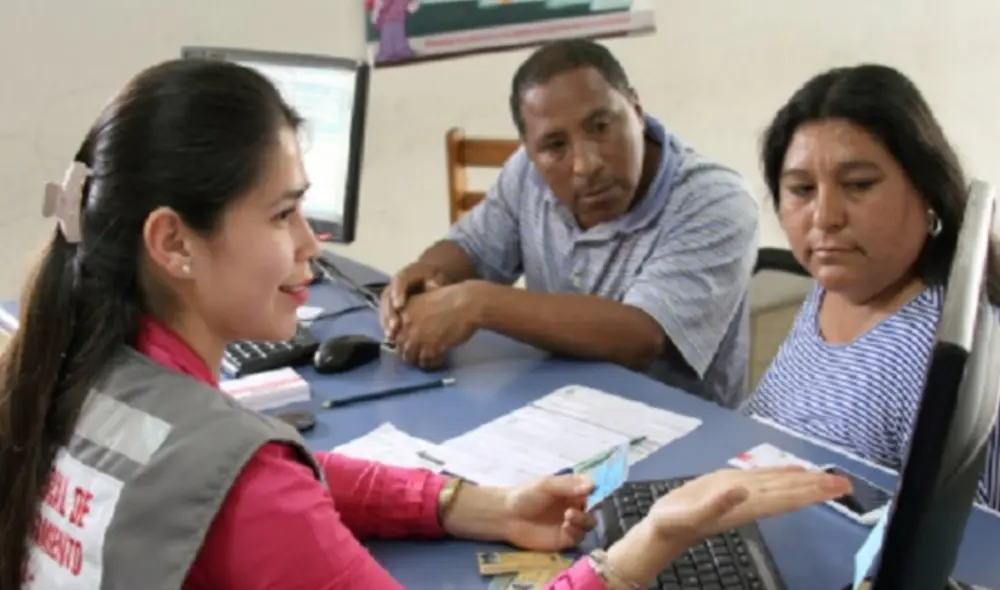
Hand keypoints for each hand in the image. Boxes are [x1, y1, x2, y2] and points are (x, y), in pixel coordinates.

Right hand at [379, 262, 448, 341]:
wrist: (430, 278)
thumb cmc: (434, 278)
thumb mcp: (437, 276)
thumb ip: (434, 282)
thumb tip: (432, 288)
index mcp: (407, 273)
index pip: (399, 281)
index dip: (397, 293)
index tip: (399, 306)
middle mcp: (394, 284)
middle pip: (387, 297)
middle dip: (389, 312)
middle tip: (394, 326)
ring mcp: (390, 295)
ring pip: (383, 308)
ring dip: (386, 322)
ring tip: (390, 335)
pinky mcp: (390, 306)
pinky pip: (385, 316)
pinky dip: (387, 326)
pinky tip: (390, 338)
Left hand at [395, 282, 481, 368]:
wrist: (467, 303)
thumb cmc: (451, 298)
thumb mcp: (425, 300)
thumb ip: (414, 313)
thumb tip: (410, 328)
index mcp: (404, 312)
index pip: (395, 333)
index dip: (403, 340)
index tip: (411, 343)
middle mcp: (407, 326)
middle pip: (401, 347)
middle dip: (410, 352)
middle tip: (420, 354)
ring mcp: (418, 338)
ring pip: (411, 357)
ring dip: (419, 360)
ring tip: (430, 359)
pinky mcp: (432, 348)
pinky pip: (427, 363)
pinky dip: (433, 363)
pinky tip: (441, 359)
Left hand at [501, 475, 596, 550]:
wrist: (507, 517)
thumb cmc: (526, 495)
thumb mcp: (546, 485)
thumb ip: (568, 485)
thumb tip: (592, 486)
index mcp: (572, 490)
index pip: (592, 489)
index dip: (598, 490)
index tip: (596, 491)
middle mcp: (575, 506)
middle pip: (595, 508)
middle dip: (593, 508)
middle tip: (580, 506)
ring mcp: (571, 523)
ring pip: (589, 523)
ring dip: (583, 519)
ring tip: (568, 516)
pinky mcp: (565, 539)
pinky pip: (579, 537)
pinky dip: (576, 531)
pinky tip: (565, 527)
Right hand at [645, 466, 850, 546]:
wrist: (663, 529)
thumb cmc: (675, 523)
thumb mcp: (691, 513)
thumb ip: (716, 503)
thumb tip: (743, 489)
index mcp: (746, 505)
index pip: (786, 497)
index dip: (812, 492)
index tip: (835, 489)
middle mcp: (750, 499)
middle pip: (790, 492)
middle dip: (817, 487)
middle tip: (846, 482)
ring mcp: (742, 492)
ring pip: (780, 485)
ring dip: (805, 481)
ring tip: (829, 477)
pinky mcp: (730, 484)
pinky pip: (763, 478)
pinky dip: (782, 474)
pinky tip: (793, 471)